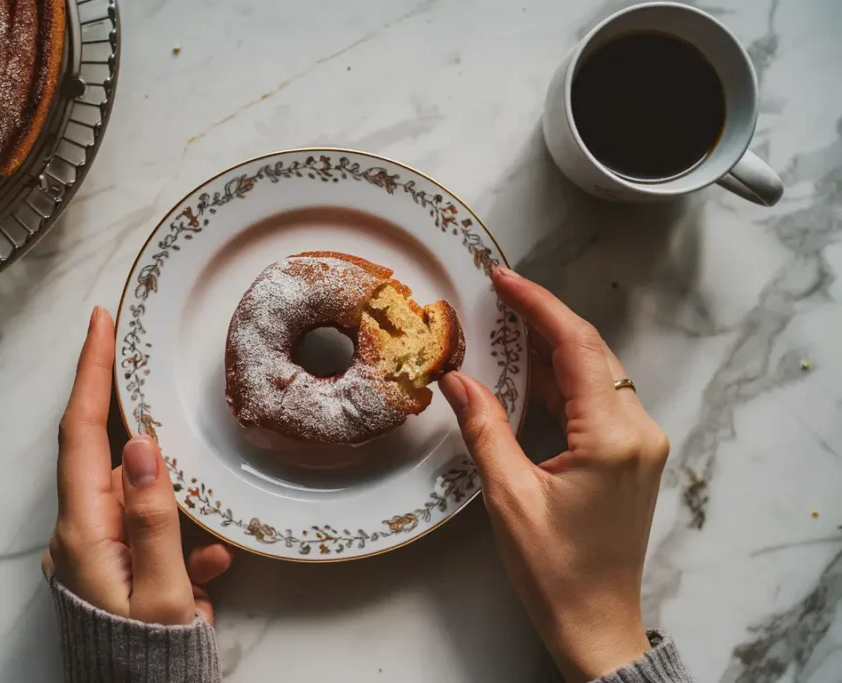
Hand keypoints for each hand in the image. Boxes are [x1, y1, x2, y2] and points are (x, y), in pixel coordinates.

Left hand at [42, 306, 232, 624]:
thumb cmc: (146, 661)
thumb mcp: (160, 593)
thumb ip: (152, 518)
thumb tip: (141, 448)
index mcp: (84, 531)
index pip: (81, 433)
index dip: (89, 373)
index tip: (99, 324)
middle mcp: (82, 534)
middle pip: (106, 456)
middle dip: (135, 424)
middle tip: (154, 382)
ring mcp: (99, 551)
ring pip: (137, 496)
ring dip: (171, 500)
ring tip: (197, 533)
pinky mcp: (117, 568)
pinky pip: (150, 534)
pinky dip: (179, 542)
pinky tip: (205, 570)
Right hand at [440, 269, 668, 682]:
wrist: (597, 623)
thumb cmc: (555, 570)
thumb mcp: (509, 497)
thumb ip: (485, 429)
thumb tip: (458, 379)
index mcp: (614, 438)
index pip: (577, 347)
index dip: (539, 305)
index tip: (504, 279)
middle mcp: (639, 431)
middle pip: (591, 353)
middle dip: (543, 320)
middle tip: (498, 295)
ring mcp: (640, 443)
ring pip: (595, 374)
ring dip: (551, 350)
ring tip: (504, 327)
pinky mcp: (632, 456)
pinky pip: (597, 401)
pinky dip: (561, 382)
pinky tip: (526, 374)